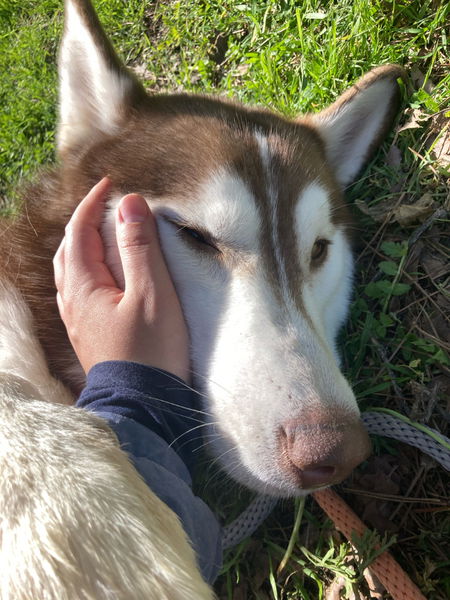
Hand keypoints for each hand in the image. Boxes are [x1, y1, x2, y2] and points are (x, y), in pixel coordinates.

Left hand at [53, 177, 189, 381]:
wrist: (143, 406)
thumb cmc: (151, 351)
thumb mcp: (152, 295)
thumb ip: (139, 248)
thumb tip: (128, 204)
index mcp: (84, 287)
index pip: (80, 232)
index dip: (92, 203)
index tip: (111, 183)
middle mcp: (73, 302)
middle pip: (69, 250)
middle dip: (85, 222)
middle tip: (107, 207)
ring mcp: (78, 321)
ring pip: (70, 272)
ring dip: (84, 246)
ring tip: (104, 236)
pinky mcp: (89, 335)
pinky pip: (78, 291)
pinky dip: (87, 271)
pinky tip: (101, 277)